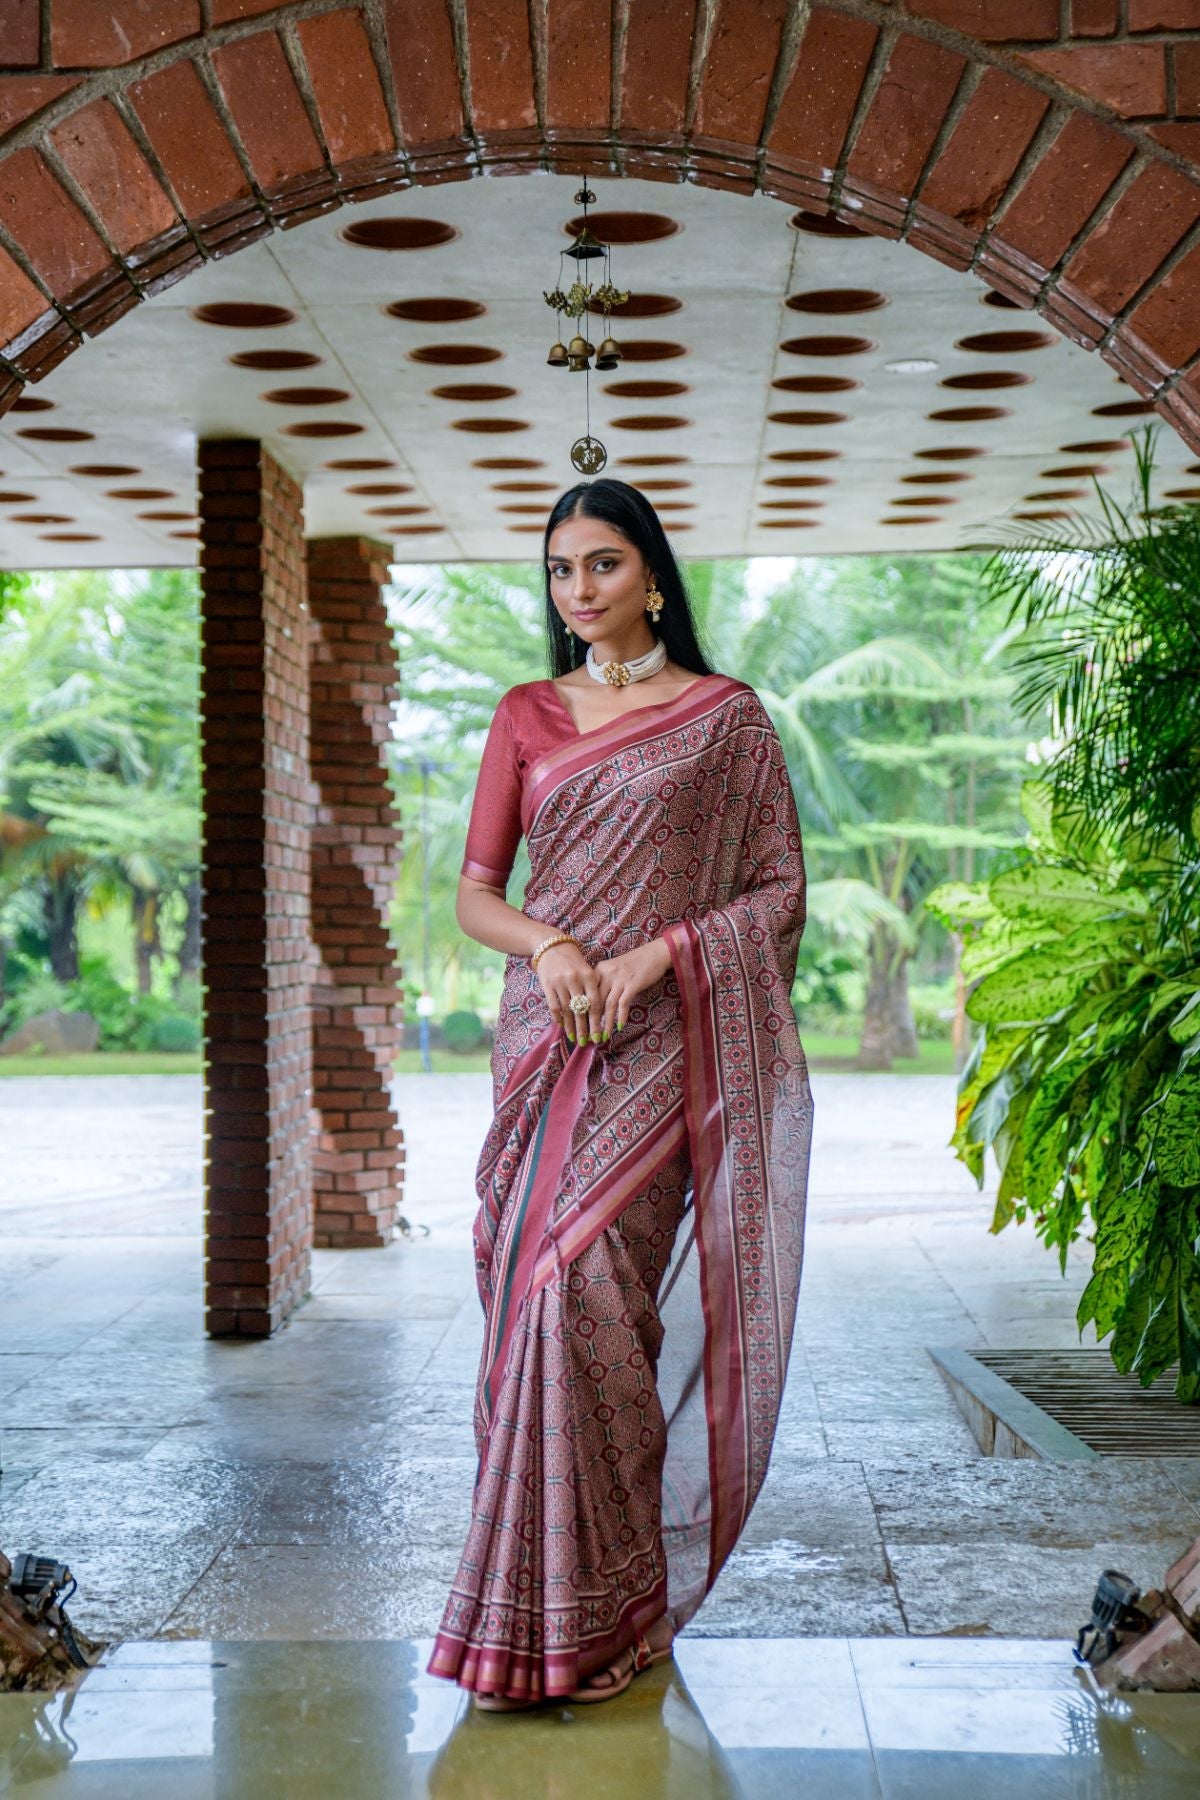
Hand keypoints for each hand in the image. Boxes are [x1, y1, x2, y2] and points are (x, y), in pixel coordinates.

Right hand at [534, 940, 600, 1042]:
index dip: (597, 1021)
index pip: (595, 1003)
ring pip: (567, 1011)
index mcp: (588, 975)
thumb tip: (596, 1014)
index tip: (599, 1034)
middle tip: (587, 1042)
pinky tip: (562, 1026)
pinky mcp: (547, 985)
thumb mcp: (586, 969)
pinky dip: (558, 1018)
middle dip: (584, 1028)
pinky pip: (554, 1006)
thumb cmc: (572, 959)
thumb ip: (591, 988)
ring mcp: (560, 983)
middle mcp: (575, 979)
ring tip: (574, 1038)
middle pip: (581, 1010)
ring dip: (570, 1026)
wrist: (551, 945)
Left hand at [535, 937, 671, 1043]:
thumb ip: (604, 984)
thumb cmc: (634, 964)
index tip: (579, 1026)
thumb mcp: (613, 970)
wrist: (654, 954)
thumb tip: (595, 1006)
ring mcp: (619, 979)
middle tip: (588, 1037)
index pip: (586, 994)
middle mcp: (606, 974)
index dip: (582, 1012)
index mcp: (599, 970)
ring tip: (603, 1037)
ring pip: (608, 1005)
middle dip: (591, 1022)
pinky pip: (623, 1003)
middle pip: (595, 1002)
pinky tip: (619, 1027)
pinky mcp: (632, 984)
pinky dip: (620, 1016)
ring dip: (605, 1023)